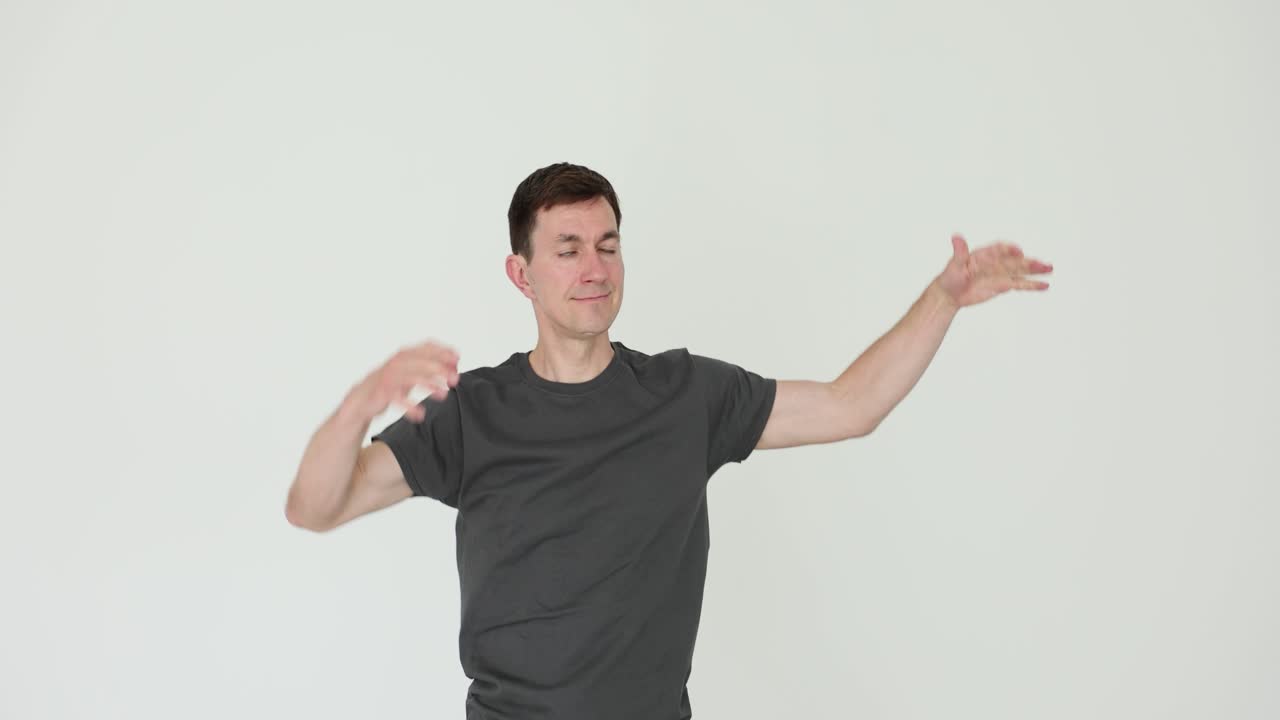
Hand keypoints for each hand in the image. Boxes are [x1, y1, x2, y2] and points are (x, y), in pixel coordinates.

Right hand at [344, 340, 459, 423]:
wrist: (359, 401)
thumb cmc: (388, 386)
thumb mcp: (410, 374)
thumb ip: (428, 369)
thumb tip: (455, 366)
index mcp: (403, 356)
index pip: (424, 347)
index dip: (442, 351)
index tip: (457, 358)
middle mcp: (395, 364)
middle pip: (419, 361)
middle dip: (439, 368)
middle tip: (455, 379)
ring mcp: (386, 378)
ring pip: (409, 377)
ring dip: (428, 384)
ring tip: (443, 395)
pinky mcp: (379, 394)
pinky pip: (396, 399)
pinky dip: (409, 406)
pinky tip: (420, 414)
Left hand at [934, 233, 1052, 308]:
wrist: (950, 294)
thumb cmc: (949, 277)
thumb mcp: (954, 265)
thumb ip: (959, 252)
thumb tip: (956, 237)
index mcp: (983, 254)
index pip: (998, 249)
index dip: (1008, 249)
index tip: (1018, 251)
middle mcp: (995, 262)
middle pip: (1014, 261)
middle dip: (1028, 262)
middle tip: (1042, 263)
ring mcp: (1000, 273)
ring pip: (1020, 271)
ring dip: (1034, 270)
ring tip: (1049, 269)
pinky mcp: (1003, 285)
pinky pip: (1019, 284)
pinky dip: (1031, 285)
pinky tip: (1044, 285)